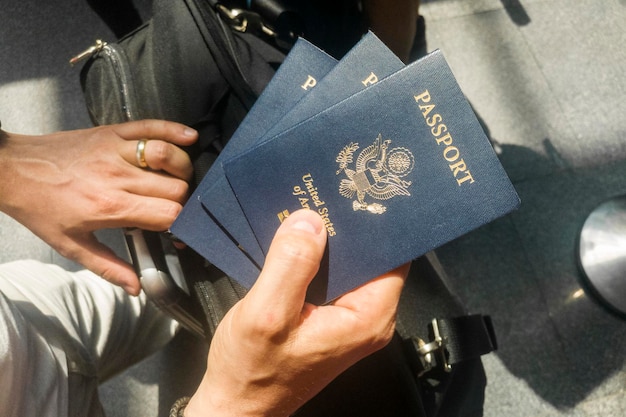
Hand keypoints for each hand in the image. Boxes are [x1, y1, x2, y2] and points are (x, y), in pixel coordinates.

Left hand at [0, 120, 196, 294]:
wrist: (10, 170)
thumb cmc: (40, 207)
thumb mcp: (71, 245)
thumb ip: (108, 268)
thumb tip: (137, 288)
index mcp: (110, 206)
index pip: (169, 213)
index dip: (180, 224)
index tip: (175, 231)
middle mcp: (117, 176)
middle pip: (176, 186)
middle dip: (182, 200)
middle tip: (171, 208)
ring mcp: (115, 150)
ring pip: (169, 155)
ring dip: (182, 169)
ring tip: (177, 180)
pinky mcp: (111, 132)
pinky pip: (151, 126)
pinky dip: (174, 130)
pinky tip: (189, 137)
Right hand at [186, 209, 408, 416]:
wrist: (238, 404)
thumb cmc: (252, 372)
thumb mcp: (267, 316)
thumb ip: (290, 266)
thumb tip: (309, 221)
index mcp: (366, 318)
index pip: (391, 258)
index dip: (376, 225)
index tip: (357, 195)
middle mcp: (366, 317)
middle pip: (370, 258)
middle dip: (348, 227)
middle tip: (326, 194)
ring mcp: (347, 317)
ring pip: (347, 264)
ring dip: (327, 240)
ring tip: (308, 209)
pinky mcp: (328, 316)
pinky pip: (329, 276)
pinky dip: (314, 256)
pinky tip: (296, 239)